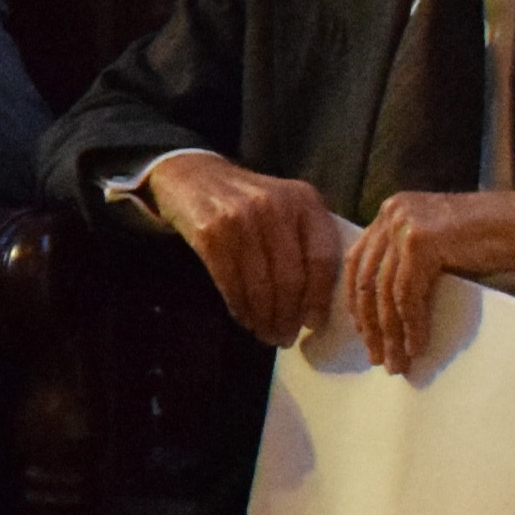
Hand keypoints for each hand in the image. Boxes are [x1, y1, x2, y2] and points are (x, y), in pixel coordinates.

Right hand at [141, 153, 348, 348]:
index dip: (319, 298)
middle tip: (284, 337)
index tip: (314, 324)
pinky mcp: (210, 232)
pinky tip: (245, 318)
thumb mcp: (287, 207)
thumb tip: (319, 305)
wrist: (193, 176)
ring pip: (260, 285)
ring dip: (264, 317)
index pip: (322, 258)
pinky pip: (230, 282)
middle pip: (290, 277)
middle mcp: (275, 205)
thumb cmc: (249, 202)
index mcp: (305, 200)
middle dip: (288, 316)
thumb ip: (307, 242)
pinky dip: (239, 307)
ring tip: (265, 333)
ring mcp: (240, 218)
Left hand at [344, 186, 514, 373]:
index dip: (357, 302)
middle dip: (369, 324)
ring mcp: (403, 225)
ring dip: (390, 333)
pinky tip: (417, 346)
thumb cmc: (494, 238)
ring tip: (397, 362)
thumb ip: (409, 263)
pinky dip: (411, 325)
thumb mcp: (438, 245)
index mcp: (391, 212)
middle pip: (364, 279)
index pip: (358, 263)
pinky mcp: (420, 241)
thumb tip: (387, 314)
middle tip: (377, 357)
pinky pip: (407, 294)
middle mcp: (390, 214)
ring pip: (385, 291)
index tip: (365, 334)